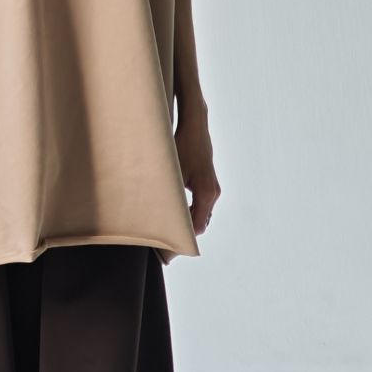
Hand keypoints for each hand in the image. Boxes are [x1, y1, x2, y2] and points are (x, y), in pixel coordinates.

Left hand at [175, 106, 219, 236]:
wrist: (195, 128)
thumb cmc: (181, 147)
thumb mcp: (172, 172)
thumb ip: (169, 195)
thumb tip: (158, 214)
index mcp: (206, 193)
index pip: (198, 226)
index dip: (185, 237)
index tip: (169, 244)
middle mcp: (213, 193)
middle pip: (200, 222)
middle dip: (184, 231)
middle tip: (165, 239)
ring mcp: (213, 188)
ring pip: (201, 213)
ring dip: (187, 220)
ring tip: (167, 226)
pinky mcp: (209, 183)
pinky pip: (201, 204)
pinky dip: (190, 211)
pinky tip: (175, 211)